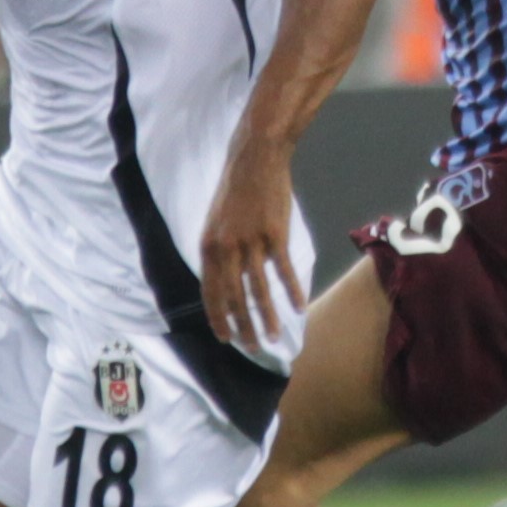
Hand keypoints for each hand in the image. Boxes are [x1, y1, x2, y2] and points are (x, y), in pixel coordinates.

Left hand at [197, 141, 308, 365]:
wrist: (255, 158)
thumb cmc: (236, 188)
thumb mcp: (216, 221)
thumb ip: (220, 251)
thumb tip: (231, 278)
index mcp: (208, 246)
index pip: (210, 292)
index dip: (218, 318)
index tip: (226, 339)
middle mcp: (226, 248)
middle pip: (234, 297)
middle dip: (243, 327)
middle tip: (253, 347)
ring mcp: (251, 242)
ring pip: (259, 290)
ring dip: (267, 317)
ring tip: (274, 337)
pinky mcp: (275, 234)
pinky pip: (283, 271)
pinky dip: (292, 291)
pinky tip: (298, 307)